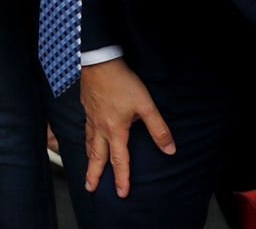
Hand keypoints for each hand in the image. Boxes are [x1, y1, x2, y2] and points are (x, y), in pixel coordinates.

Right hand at [79, 58, 174, 197]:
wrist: (99, 62)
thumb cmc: (122, 83)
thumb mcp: (146, 105)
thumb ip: (158, 129)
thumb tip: (170, 150)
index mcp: (115, 130)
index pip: (119, 160)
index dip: (122, 178)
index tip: (121, 193)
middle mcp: (100, 127)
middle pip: (96, 156)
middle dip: (93, 174)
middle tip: (90, 188)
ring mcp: (91, 117)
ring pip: (88, 143)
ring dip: (89, 158)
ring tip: (88, 166)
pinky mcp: (86, 107)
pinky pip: (85, 129)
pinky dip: (85, 139)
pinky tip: (87, 137)